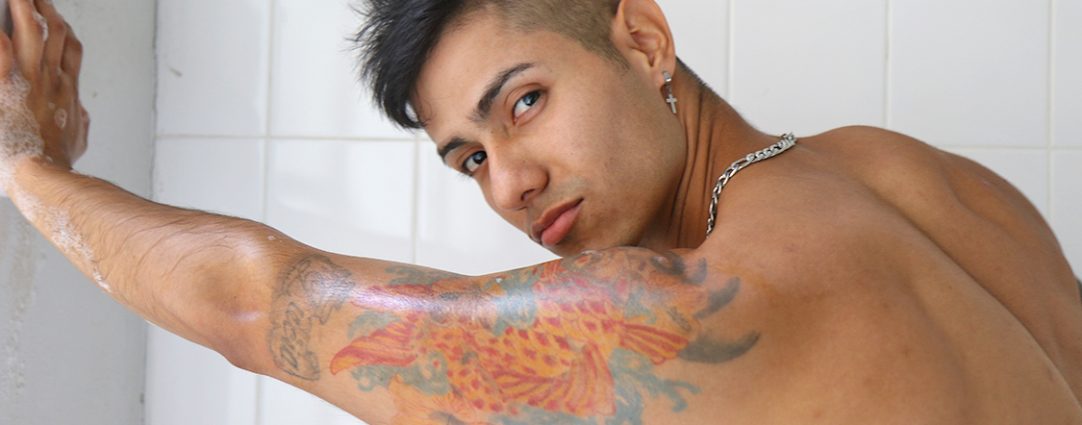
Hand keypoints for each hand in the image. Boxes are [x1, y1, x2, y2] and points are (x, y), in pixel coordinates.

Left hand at [0, 0, 86, 169]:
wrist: (43, 176)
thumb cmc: (56, 162)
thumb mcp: (77, 139)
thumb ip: (77, 121)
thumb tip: (79, 116)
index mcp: (67, 91)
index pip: (71, 50)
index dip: (65, 30)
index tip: (57, 18)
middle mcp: (52, 79)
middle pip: (54, 30)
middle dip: (45, 7)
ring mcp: (32, 79)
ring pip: (32, 28)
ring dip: (25, 6)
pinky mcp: (8, 86)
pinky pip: (1, 51)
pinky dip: (0, 39)